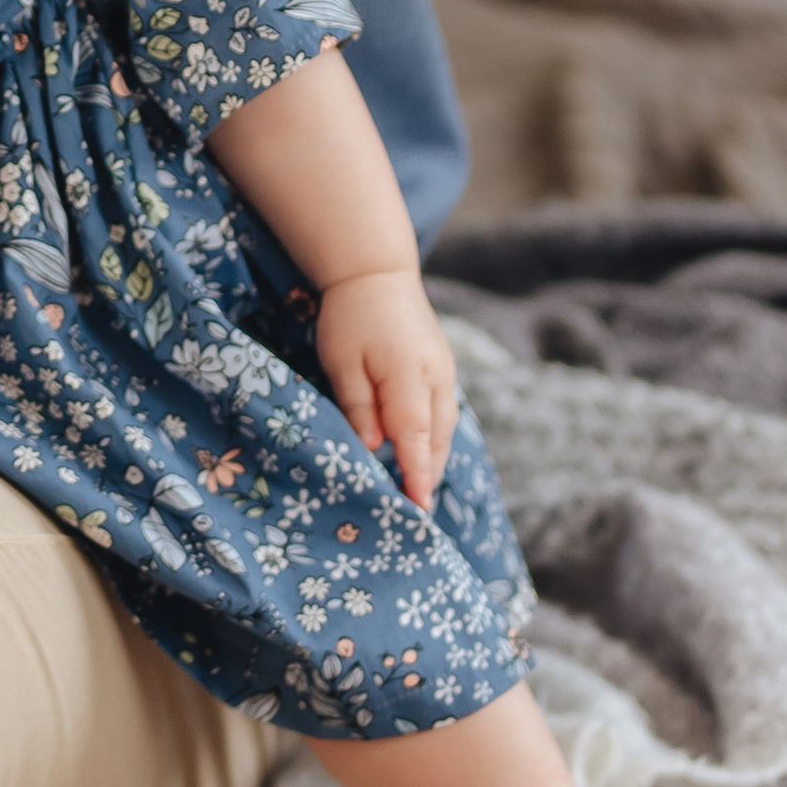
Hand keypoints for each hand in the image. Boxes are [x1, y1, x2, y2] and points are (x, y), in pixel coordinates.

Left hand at [312, 267, 458, 509]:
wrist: (377, 272)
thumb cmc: (351, 316)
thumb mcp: (342, 361)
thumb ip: (358, 405)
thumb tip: (371, 448)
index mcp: (410, 377)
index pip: (415, 437)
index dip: (417, 475)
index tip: (417, 509)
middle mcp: (437, 379)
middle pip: (436, 440)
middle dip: (426, 477)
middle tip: (410, 515)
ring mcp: (445, 375)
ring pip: (444, 431)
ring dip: (432, 461)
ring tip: (415, 494)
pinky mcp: (443, 371)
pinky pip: (443, 417)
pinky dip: (433, 441)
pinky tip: (419, 457)